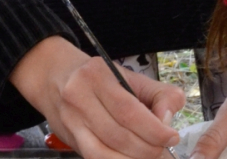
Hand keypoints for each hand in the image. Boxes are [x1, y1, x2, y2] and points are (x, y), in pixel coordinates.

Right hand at [11, 36, 184, 158]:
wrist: (54, 75)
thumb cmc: (100, 77)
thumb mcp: (132, 76)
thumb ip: (159, 94)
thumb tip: (167, 120)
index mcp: (99, 77)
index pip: (129, 111)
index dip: (154, 129)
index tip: (171, 137)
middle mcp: (79, 98)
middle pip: (118, 134)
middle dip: (146, 148)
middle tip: (163, 151)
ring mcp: (71, 120)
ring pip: (102, 151)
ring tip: (149, 156)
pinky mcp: (68, 137)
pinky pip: (92, 157)